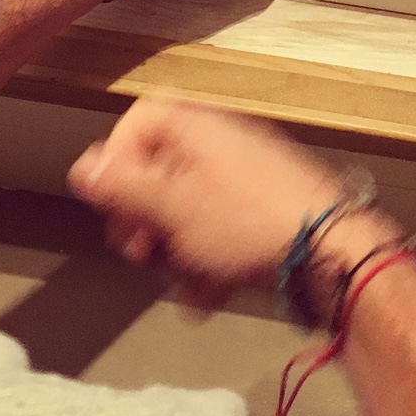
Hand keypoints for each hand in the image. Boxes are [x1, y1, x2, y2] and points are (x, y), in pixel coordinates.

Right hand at [68, 98, 384, 296]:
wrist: (331, 255)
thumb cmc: (254, 224)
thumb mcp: (173, 207)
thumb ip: (124, 186)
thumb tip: (84, 166)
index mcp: (199, 128)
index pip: (140, 121)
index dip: (118, 162)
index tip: (113, 204)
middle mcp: (221, 145)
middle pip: (158, 174)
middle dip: (145, 221)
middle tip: (143, 251)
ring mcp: (244, 180)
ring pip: (185, 213)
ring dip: (176, 253)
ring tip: (186, 280)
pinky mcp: (261, 215)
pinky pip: (216, 234)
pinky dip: (207, 264)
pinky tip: (210, 294)